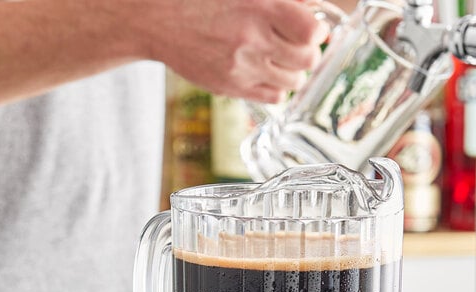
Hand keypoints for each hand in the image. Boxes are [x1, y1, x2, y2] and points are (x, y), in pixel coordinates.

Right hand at [138, 0, 329, 102]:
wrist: (157, 19)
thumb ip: (279, 0)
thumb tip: (309, 11)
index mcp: (260, 7)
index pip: (312, 31)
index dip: (317, 31)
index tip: (313, 29)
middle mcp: (253, 40)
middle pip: (308, 60)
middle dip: (309, 53)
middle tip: (300, 46)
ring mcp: (242, 68)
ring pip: (294, 82)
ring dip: (294, 71)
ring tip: (282, 60)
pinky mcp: (232, 87)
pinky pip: (274, 97)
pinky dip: (278, 87)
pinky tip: (267, 73)